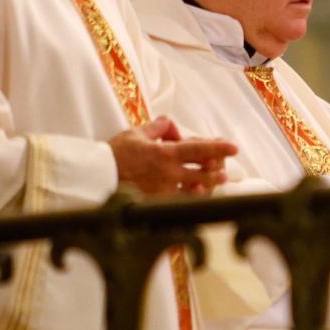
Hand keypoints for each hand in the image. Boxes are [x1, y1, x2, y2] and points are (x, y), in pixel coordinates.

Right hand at [108, 116, 236, 195]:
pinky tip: (192, 198)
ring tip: (210, 185)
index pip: (200, 149)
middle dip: (217, 171)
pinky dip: (187, 200)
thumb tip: (171, 123)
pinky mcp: (156, 206)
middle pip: (203, 173)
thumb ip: (158, 128)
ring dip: (205, 187)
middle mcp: (168, 174)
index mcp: (165, 154)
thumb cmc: (114, 154)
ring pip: (194, 191)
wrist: (95, 177)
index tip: (234, 147)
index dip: (219, 147)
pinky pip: (178, 205)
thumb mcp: (136, 133)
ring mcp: (163, 192)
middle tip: (223, 170)